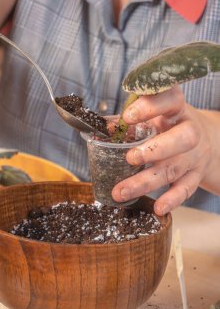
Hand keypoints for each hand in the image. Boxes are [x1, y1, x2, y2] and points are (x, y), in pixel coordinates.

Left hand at [112, 85, 214, 215]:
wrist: (207, 140)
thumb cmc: (171, 124)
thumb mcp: (156, 115)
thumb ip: (131, 121)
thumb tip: (101, 129)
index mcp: (176, 109)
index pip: (170, 100)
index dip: (150, 107)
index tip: (128, 116)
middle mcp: (189, 130)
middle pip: (182, 139)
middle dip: (155, 150)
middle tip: (129, 158)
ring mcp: (195, 155)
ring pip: (174, 168)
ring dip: (146, 182)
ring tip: (120, 192)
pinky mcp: (196, 175)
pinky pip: (186, 189)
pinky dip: (172, 200)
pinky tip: (157, 207)